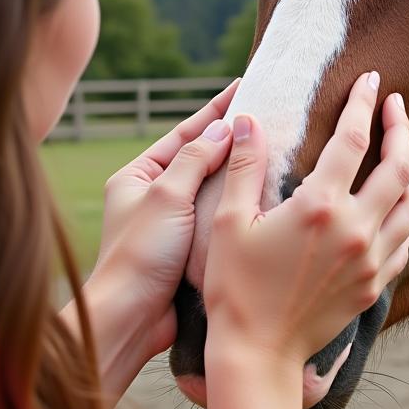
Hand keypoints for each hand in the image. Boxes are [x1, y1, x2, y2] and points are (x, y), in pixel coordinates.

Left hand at [61, 79, 238, 398]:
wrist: (132, 320)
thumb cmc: (140, 254)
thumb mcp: (167, 195)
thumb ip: (194, 158)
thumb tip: (223, 128)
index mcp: (138, 176)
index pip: (184, 132)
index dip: (215, 110)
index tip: (245, 87)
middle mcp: (155, 198)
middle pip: (201, 159)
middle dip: (232, 140)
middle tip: (268, 116)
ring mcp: (175, 225)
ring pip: (214, 190)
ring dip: (240, 174)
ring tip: (276, 152)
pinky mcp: (192, 251)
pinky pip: (220, 219)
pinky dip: (240, 206)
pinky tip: (267, 197)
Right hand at [202, 71, 408, 369]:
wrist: (259, 355)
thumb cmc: (236, 288)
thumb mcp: (230, 222)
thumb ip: (244, 166)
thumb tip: (247, 120)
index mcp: (321, 206)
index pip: (353, 139)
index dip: (363, 103)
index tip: (371, 79)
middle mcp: (356, 229)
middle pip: (398, 167)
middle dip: (400, 128)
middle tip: (396, 105)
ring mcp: (371, 260)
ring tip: (399, 152)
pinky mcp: (374, 285)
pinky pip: (404, 241)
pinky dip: (404, 215)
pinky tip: (392, 207)